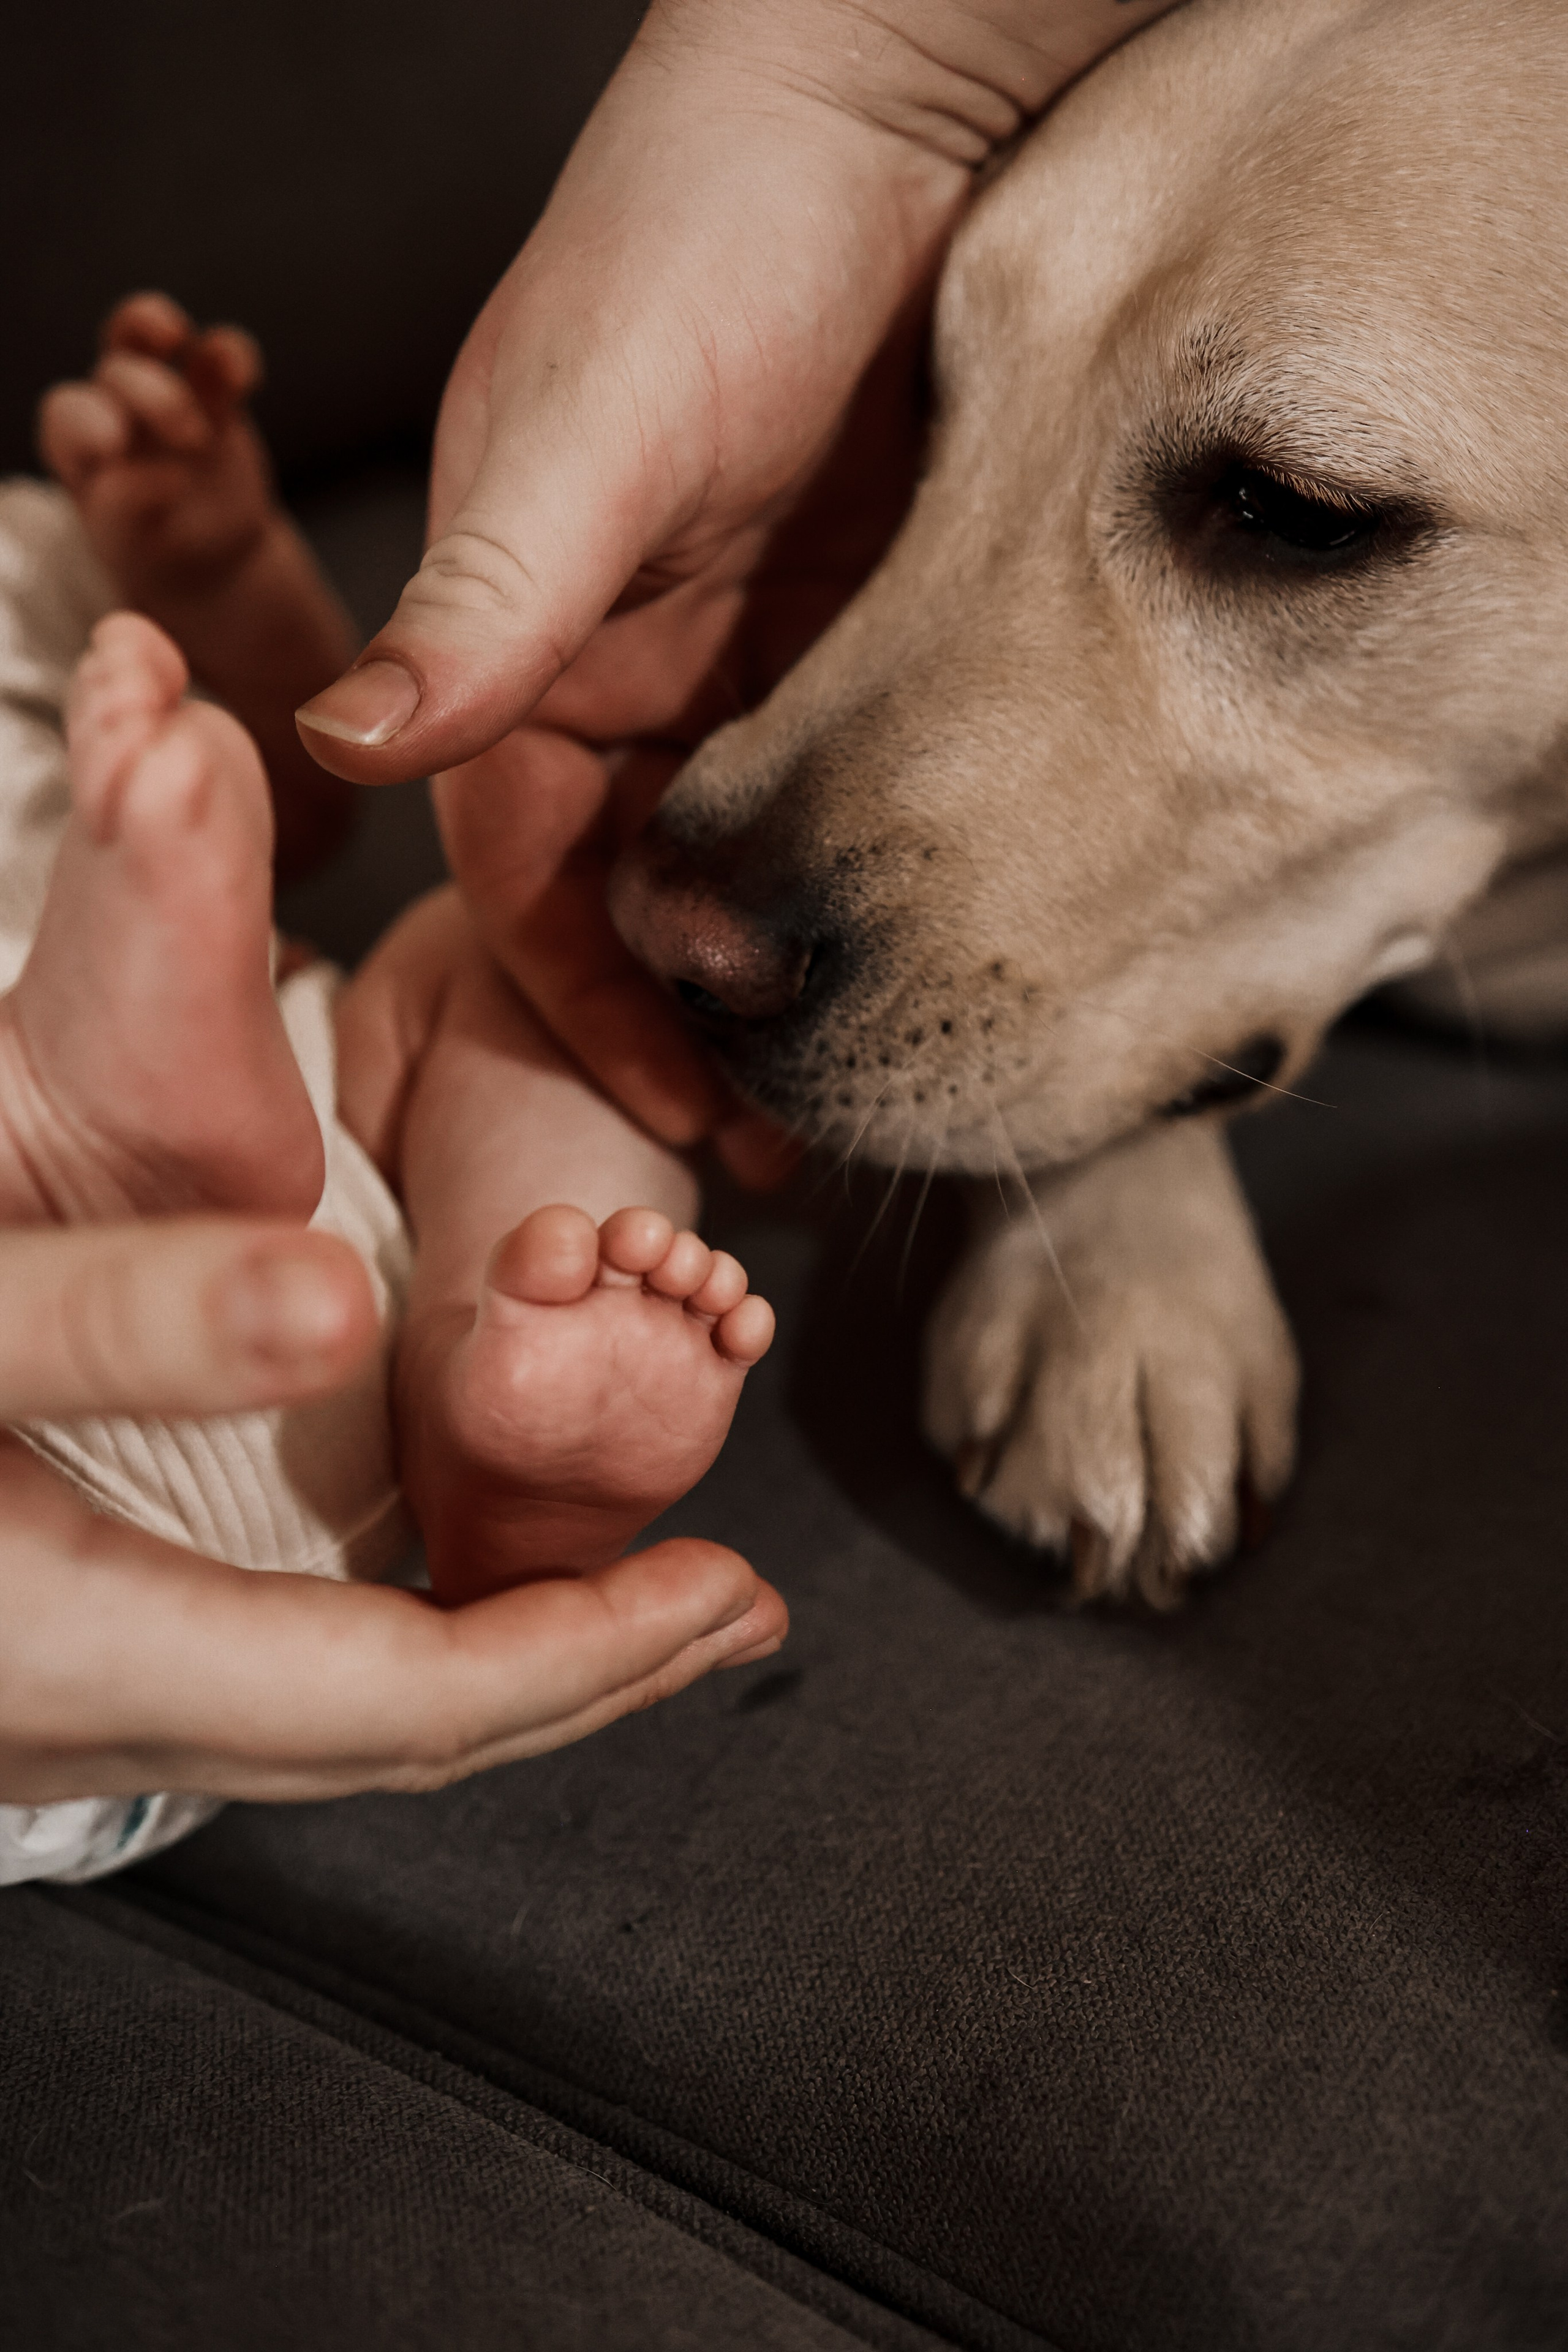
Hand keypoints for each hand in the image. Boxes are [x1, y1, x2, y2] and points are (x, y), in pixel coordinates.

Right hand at [0, 1217, 783, 1803]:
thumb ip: (120, 1320)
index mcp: (97, 1648)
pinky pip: (283, 1688)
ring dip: (510, 1667)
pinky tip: (438, 1599)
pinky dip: (405, 1649)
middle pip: (407, 1734)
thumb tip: (336, 1309)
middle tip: (735, 1613)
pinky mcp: (62, 1659)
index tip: (725, 1588)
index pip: (414, 1692)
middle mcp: (95, 1713)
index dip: (589, 1646)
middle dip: (591, 1672)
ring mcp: (74, 1703)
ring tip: (640, 1615)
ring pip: (346, 1723)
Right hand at [295, 0, 1179, 1176]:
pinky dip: (888, 878)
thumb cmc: (706, 222)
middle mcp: (629, 673)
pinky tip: (949, 949)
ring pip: (758, 864)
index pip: (532, 869)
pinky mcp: (864, 638)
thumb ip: (487, 598)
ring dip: (804, 974)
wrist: (892, 110)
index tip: (680, 1108)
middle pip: (647, 897)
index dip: (593, 999)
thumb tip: (346, 734)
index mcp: (526, 645)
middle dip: (710, 1023)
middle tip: (801, 1142)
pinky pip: (861, 791)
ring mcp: (750, 662)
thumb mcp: (591, 426)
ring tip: (887, 1082)